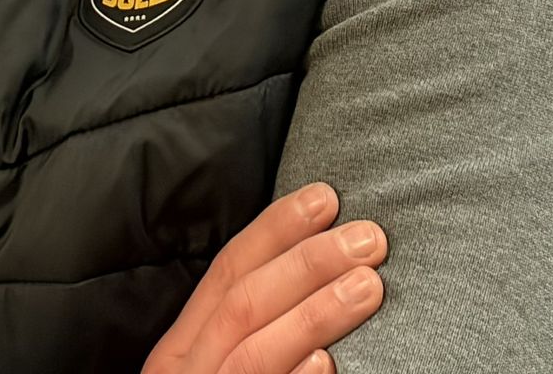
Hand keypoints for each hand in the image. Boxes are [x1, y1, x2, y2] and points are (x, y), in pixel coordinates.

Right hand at [142, 182, 385, 373]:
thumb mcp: (211, 372)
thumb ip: (246, 334)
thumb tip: (312, 283)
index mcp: (182, 349)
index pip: (228, 273)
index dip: (276, 230)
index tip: (326, 196)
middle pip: (244, 303)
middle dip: (306, 261)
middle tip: (369, 236)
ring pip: (255, 351)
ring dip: (314, 311)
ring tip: (371, 285)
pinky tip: (328, 366)